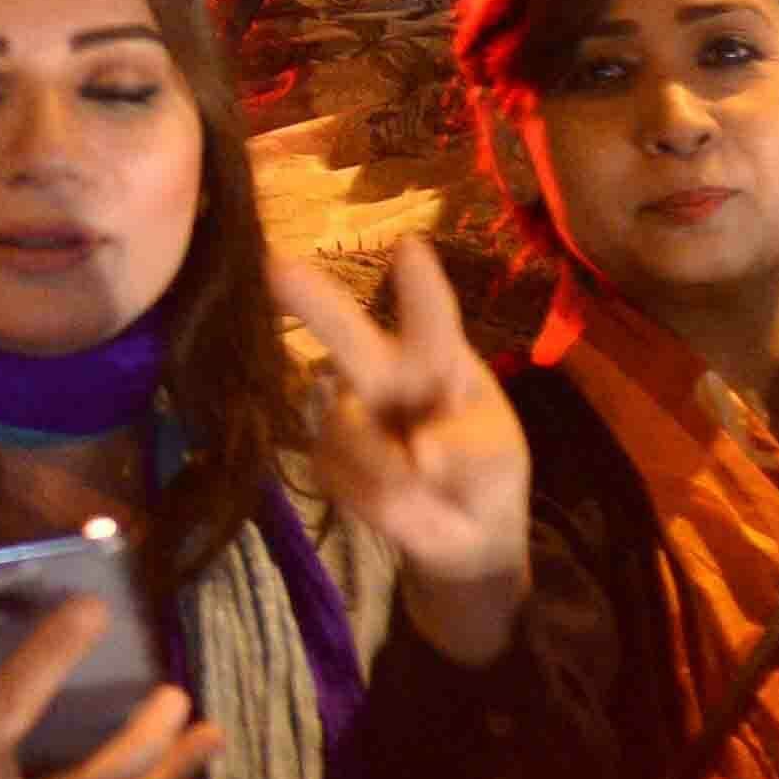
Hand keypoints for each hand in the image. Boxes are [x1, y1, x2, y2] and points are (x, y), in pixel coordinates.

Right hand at [268, 241, 532, 660]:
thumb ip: (472, 450)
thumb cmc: (487, 470)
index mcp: (438, 357)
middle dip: (312, 300)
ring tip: (432, 492)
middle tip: (276, 266)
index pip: (432, 316)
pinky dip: (387, 507)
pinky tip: (408, 505)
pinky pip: (349, 484)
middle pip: (349, 335)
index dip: (420, 285)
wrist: (463, 531)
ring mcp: (348, 414)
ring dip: (396, 478)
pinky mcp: (326, 458)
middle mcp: (384, 371)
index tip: (409, 248)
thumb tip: (419, 454)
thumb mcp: (501, 458)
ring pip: (355, 441)